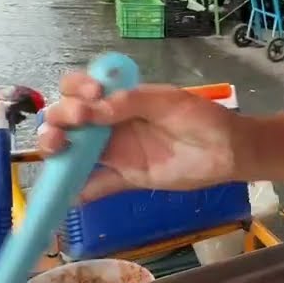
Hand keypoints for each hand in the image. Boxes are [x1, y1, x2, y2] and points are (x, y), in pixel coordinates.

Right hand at [36, 71, 238, 200]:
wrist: (227, 150)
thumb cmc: (201, 118)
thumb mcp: (168, 102)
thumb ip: (131, 103)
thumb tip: (92, 109)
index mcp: (118, 98)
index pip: (81, 88)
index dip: (75, 89)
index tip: (90, 96)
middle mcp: (109, 123)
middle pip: (67, 119)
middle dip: (57, 118)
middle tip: (73, 124)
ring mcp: (115, 151)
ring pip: (73, 151)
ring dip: (56, 151)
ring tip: (56, 151)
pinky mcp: (125, 178)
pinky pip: (96, 186)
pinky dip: (79, 191)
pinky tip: (70, 194)